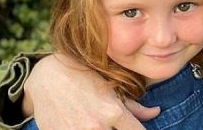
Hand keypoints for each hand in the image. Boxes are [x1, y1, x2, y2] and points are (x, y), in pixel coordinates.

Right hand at [24, 54, 155, 129]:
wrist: (47, 77)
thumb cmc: (84, 78)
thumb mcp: (111, 87)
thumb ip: (134, 105)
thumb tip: (156, 112)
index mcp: (113, 112)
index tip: (136, 128)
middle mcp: (97, 126)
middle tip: (117, 124)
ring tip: (100, 124)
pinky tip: (83, 125)